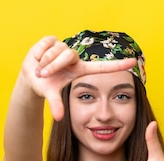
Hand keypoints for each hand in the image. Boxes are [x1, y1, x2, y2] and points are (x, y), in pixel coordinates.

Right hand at [21, 36, 135, 119]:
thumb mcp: (51, 95)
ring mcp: (64, 47)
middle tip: (42, 75)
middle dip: (52, 66)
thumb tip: (59, 118)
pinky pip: (45, 45)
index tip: (134, 62)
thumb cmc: (45, 86)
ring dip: (44, 62)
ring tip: (40, 70)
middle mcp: (74, 57)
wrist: (29, 76)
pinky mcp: (52, 39)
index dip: (117, 65)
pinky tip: (37, 58)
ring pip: (56, 50)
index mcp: (79, 70)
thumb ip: (56, 105)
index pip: (102, 66)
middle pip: (68, 55)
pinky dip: (38, 54)